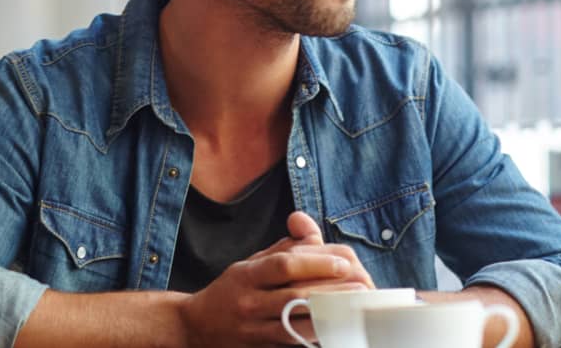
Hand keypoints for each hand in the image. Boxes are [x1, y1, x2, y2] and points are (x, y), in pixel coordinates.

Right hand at [178, 214, 372, 346]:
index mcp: (246, 274)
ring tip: (357, 309)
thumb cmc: (232, 290)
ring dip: (332, 316)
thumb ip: (283, 248)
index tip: (344, 262)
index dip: (315, 263)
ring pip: (298, 323)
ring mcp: (254, 328)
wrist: (197, 326)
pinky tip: (338, 330)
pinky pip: (294, 341)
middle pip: (295, 295)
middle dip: (333, 291)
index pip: (283, 265)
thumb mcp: (250, 263)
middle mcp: (248, 301)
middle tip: (363, 286)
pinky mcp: (262, 347)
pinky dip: (318, 336)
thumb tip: (307, 224)